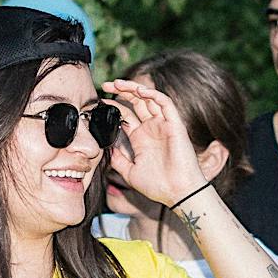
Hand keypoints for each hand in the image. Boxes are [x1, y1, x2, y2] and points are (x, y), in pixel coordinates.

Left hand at [103, 78, 209, 210]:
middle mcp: (152, 129)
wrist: (177, 193)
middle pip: (136, 101)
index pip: (126, 114)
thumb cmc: (157, 186)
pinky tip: (139, 91)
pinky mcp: (175, 125)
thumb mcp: (129, 172)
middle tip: (106, 84)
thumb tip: (105, 148)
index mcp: (141, 138)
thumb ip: (117, 159)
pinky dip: (153, 94)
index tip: (100, 101)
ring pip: (149, 98)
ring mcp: (163, 125)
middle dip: (121, 91)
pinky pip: (165, 103)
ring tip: (118, 83)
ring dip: (134, 88)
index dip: (114, 105)